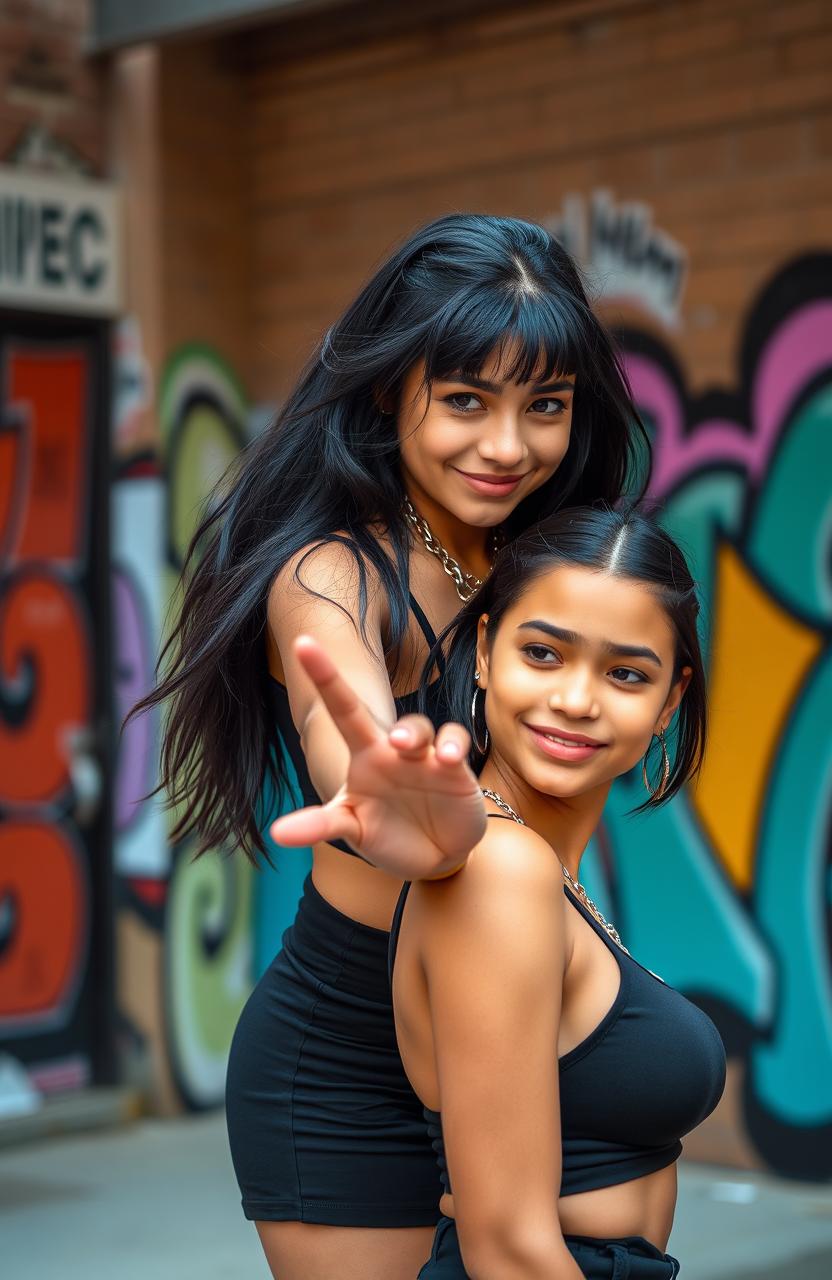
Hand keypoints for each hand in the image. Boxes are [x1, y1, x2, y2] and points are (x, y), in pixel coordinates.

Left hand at [269, 636, 485, 877]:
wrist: (435, 857)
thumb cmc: (389, 834)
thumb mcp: (353, 828)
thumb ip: (320, 825)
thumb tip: (277, 833)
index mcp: (364, 756)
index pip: (340, 710)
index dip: (323, 677)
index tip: (302, 643)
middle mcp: (391, 749)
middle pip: (371, 712)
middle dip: (352, 688)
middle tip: (347, 699)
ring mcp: (424, 757)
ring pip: (419, 726)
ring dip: (412, 732)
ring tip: (402, 744)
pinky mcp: (455, 770)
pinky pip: (456, 743)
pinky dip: (454, 746)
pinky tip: (449, 760)